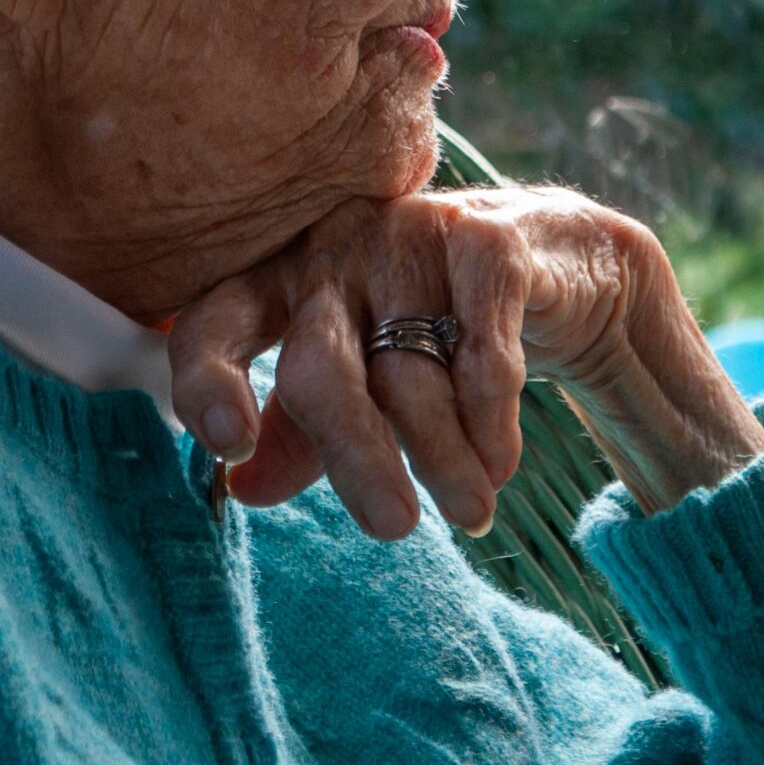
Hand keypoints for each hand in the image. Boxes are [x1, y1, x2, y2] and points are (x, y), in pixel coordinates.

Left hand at [166, 186, 763, 538]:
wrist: (555, 263)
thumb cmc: (432, 326)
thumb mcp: (360, 379)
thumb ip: (301, 431)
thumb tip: (241, 489)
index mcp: (282, 280)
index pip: (216, 321)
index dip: (208, 379)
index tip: (228, 447)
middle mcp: (334, 250)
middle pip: (321, 366)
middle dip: (356, 454)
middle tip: (393, 528)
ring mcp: (409, 236)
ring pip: (411, 372)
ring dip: (443, 457)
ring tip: (470, 509)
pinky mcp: (487, 240)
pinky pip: (481, 348)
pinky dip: (490, 417)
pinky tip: (500, 461)